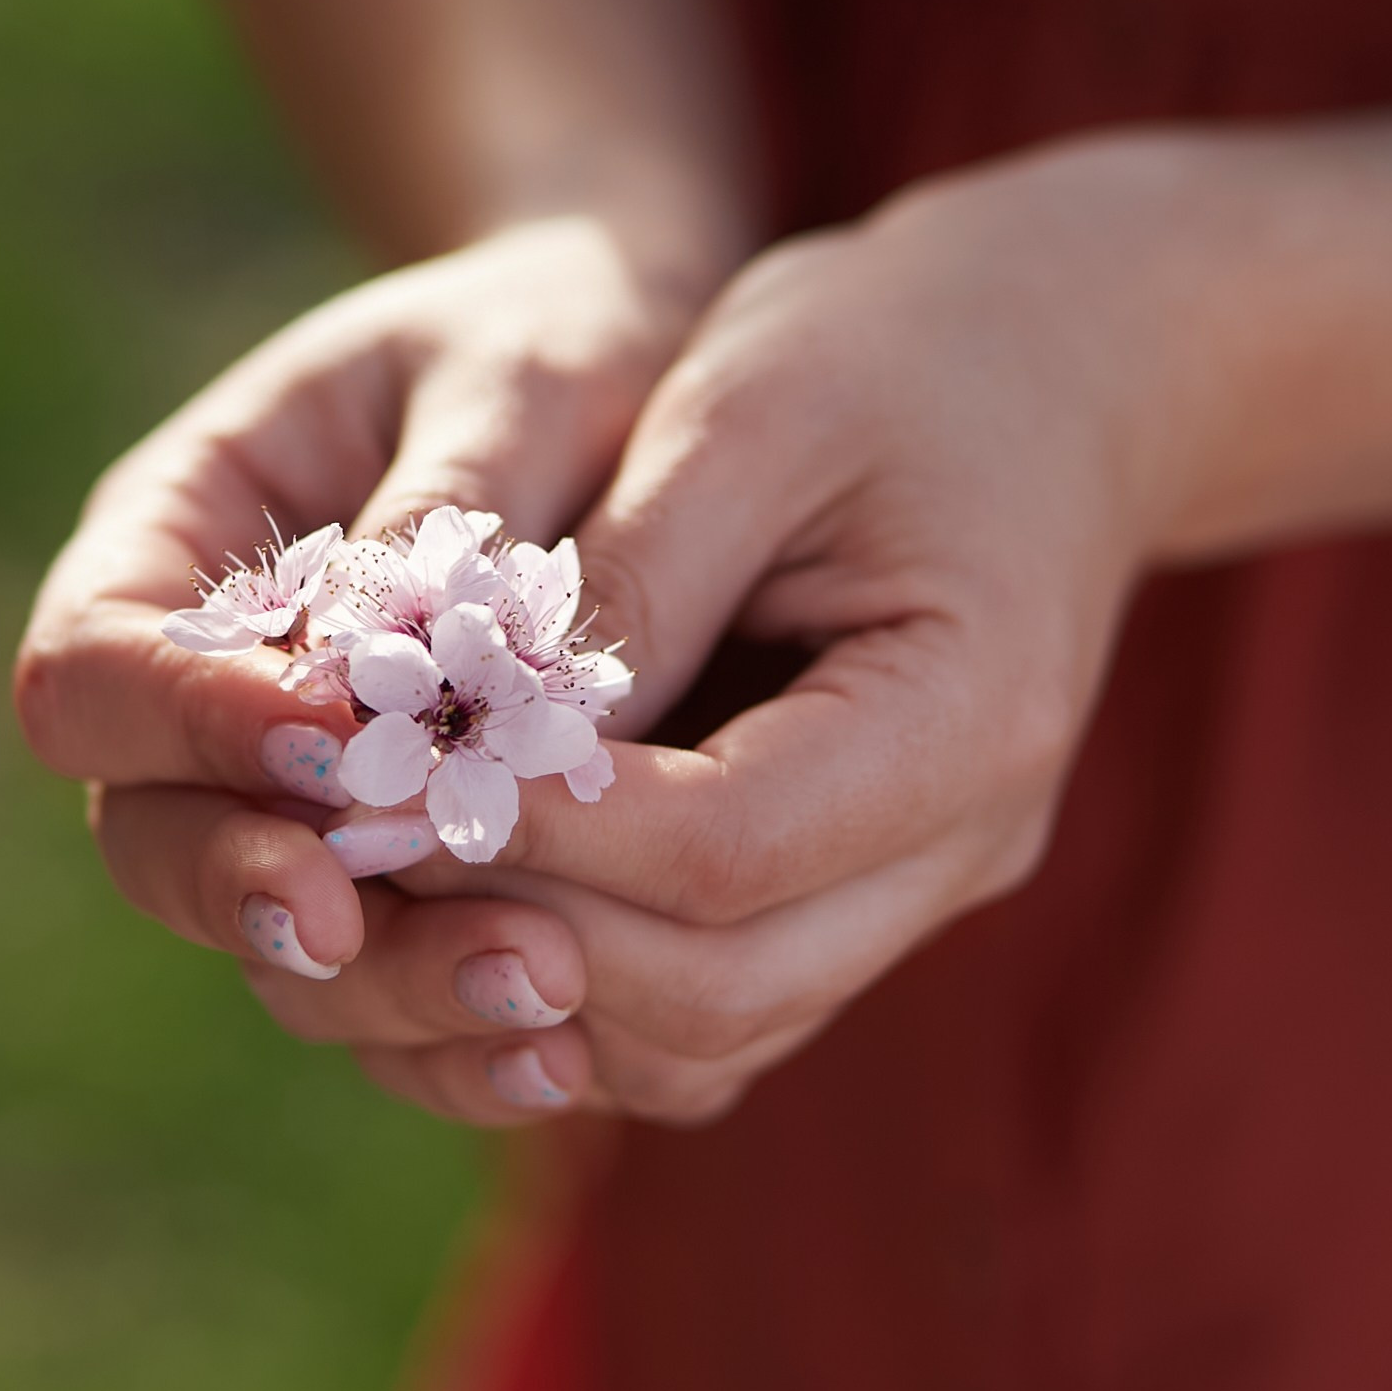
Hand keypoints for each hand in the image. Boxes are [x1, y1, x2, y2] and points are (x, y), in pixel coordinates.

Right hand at [16, 215, 727, 1104]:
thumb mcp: (523, 376)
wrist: (663, 393)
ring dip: (387, 986)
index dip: (187, 718)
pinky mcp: (402, 890)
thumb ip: (452, 513)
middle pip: (148, 837)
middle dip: (253, 890)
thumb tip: (382, 678)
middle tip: (353, 921)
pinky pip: (393, 999)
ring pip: (273, 945)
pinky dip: (464, 1036)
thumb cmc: (569, 345)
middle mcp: (200, 696)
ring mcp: (290, 809)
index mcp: (175, 537)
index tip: (332, 740)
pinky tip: (569, 1052)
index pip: (99, 662)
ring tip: (544, 991)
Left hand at [270, 134, 1253, 1125]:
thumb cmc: (896, 352)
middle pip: (715, 993)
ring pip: (702, 1038)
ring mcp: (913, 892)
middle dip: (505, 929)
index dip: (533, 832)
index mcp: (968, 715)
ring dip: (522, 982)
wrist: (1054, 367)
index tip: (371, 775)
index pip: (723, 851)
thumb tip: (485, 730)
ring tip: (369, 869)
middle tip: (337, 839)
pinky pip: (702, 1008)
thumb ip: (632, 577)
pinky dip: (569, 979)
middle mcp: (962, 845)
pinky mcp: (852, 897)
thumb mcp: (753, 407)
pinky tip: (450, 880)